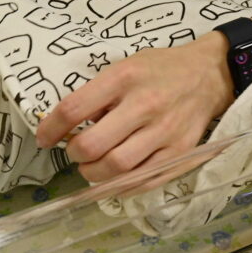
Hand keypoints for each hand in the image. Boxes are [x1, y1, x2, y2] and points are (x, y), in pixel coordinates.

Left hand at [36, 32, 234, 182]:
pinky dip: (120, 186)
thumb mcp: (122, 66)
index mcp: (122, 79)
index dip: (50, 128)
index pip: (74, 109)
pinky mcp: (180, 152)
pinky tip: (113, 178)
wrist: (208, 74)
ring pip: (116, 168)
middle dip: (73, 154)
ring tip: (91, 165)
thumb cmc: (157, 69)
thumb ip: (97, 94)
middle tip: (73, 151)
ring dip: (93, 174)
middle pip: (93, 145)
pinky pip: (143, 180)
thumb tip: (67, 125)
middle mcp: (143, 105)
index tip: (43, 137)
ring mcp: (164, 132)